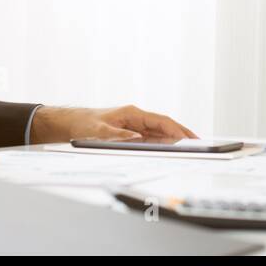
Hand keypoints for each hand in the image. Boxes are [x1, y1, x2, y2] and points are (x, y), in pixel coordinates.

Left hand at [31, 104, 196, 144]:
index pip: (160, 121)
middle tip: (198, 143)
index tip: (189, 137)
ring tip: (189, 148)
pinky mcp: (129, 136)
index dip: (176, 129)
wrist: (66, 125)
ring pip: (159, 134)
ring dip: (173, 141)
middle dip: (181, 134)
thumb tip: (136, 139)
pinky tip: (169, 151)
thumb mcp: (98, 132)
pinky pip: (150, 141)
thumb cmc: (82, 124)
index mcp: (132, 113)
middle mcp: (135, 120)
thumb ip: (118, 136)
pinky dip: (161, 146)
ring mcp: (134, 128)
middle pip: (164, 127)